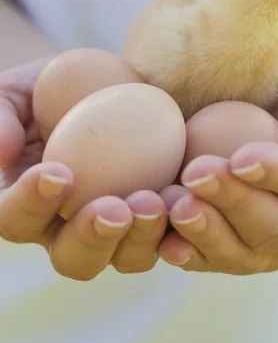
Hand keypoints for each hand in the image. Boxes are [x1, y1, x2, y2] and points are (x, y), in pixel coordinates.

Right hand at [0, 59, 166, 279]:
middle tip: (115, 208)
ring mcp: (115, 229)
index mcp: (25, 203)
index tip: (58, 173)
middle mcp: (67, 228)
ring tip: (157, 202)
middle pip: (72, 257)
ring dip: (141, 237)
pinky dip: (181, 231)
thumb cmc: (49, 88)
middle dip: (93, 238)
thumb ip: (1, 117)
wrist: (103, 84)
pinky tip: (193, 209)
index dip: (32, 204)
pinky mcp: (154, 218)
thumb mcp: (15, 92)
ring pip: (124, 258)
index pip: (15, 218)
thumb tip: (3, 153)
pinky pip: (169, 238)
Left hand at [158, 52, 277, 273]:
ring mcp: (273, 242)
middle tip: (196, 175)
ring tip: (175, 205)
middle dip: (236, 204)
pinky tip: (166, 240)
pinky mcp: (236, 246)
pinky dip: (189, 252)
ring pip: (245, 255)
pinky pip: (214, 260)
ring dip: (208, 233)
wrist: (275, 106)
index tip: (241, 158)